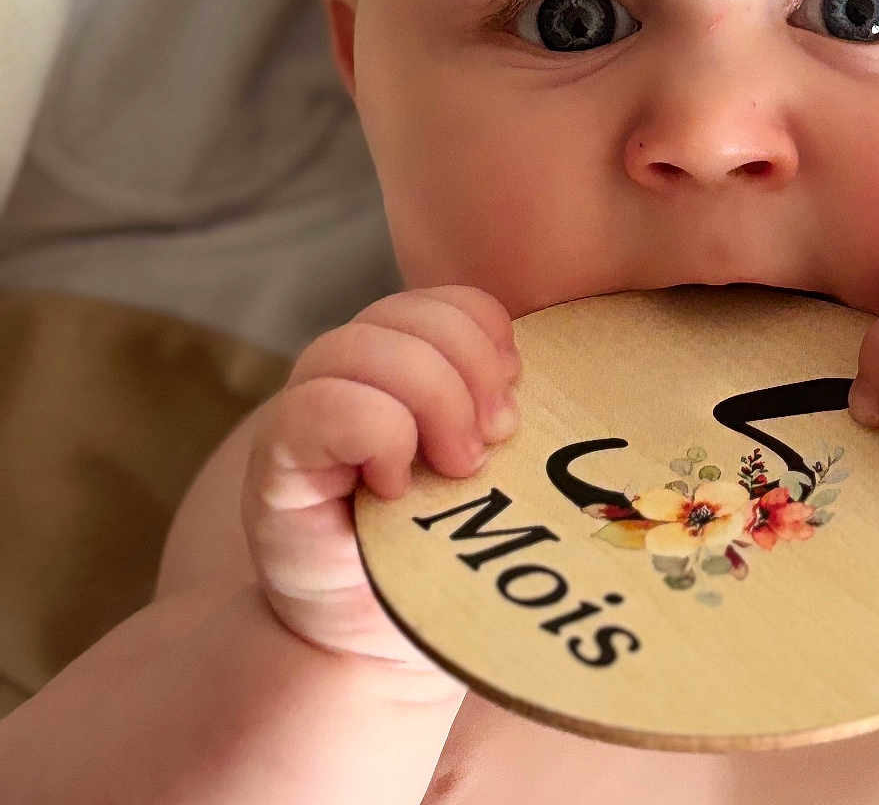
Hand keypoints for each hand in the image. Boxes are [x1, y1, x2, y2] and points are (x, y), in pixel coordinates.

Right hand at [241, 286, 522, 669]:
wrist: (368, 641)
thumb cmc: (442, 554)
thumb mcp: (491, 475)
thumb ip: (502, 416)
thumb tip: (538, 381)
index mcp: (411, 361)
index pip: (450, 300)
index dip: (488, 335)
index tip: (512, 400)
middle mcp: (354, 371)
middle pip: (413, 315)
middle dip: (468, 374)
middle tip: (490, 445)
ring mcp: (309, 408)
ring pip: (365, 345)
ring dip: (429, 402)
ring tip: (453, 470)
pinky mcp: (278, 457)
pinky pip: (322, 404)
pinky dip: (377, 436)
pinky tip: (395, 487)